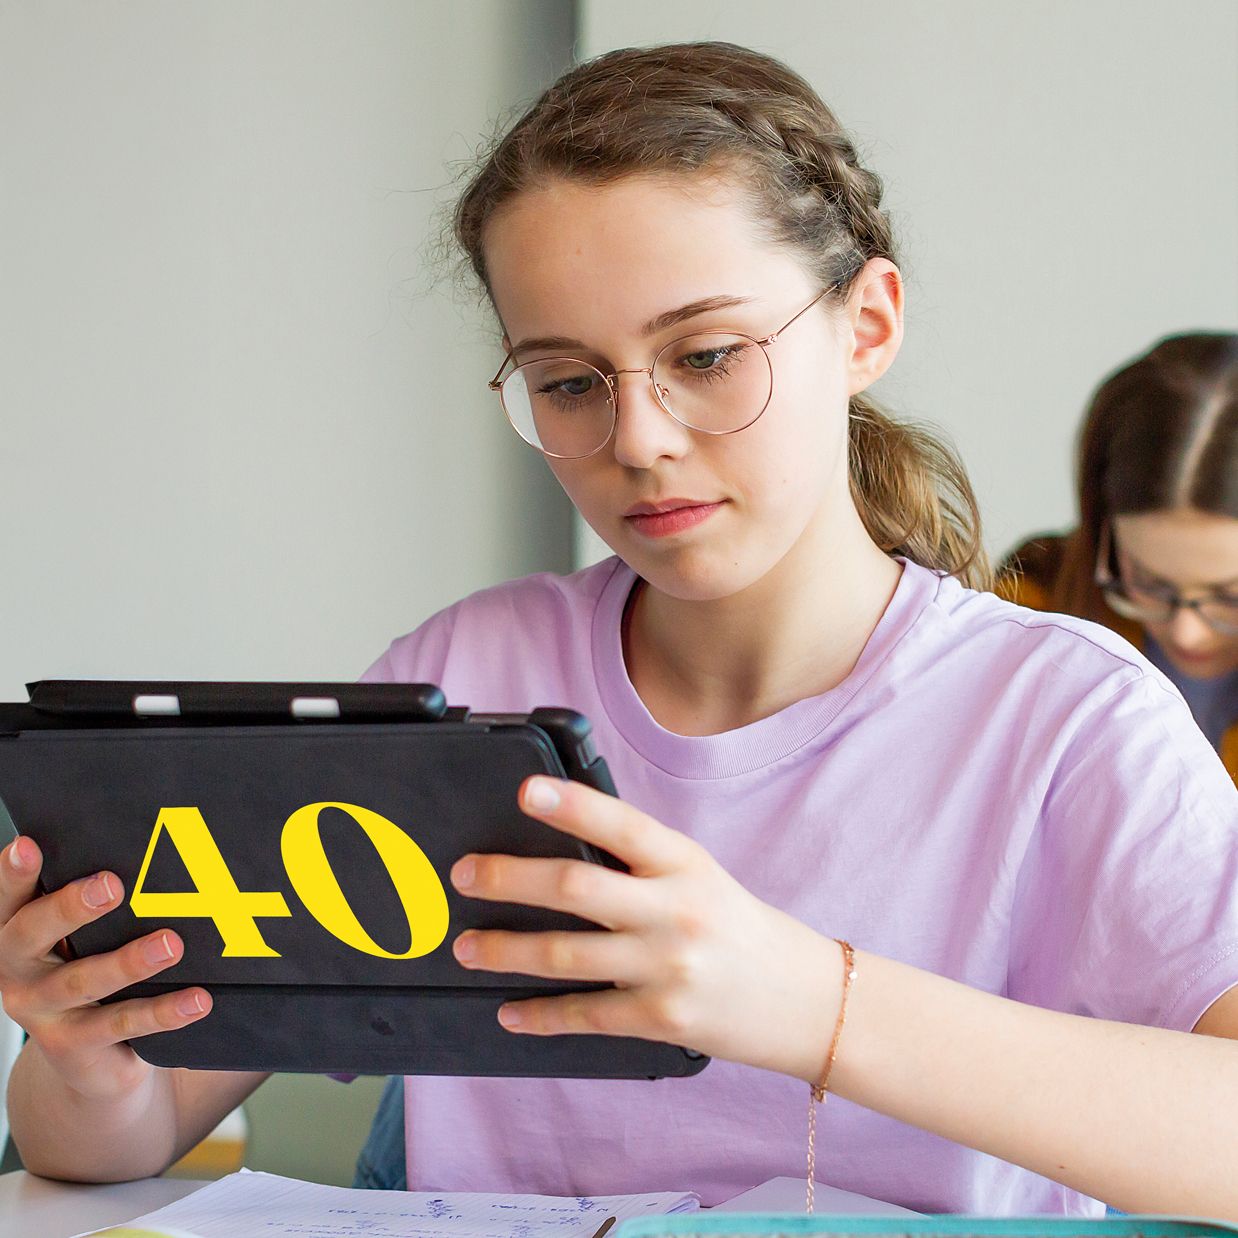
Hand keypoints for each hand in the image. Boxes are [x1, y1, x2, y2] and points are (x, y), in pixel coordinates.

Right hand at [0, 834, 210, 1100]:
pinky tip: (198, 999)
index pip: (9, 898)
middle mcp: (18, 972)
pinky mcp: (76, 1047)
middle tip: (112, 884)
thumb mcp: (85, 936)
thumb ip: (97, 901)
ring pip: (83, 981)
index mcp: (15, 932)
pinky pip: (122, 1024)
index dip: (13, 874)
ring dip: (129, 962)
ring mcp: (42, 1013)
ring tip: (170, 944)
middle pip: (32, 934)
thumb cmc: (91, 969)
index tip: (26, 845)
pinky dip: (163, 1012)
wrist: (90, 1060)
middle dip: (70, 907)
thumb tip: (153, 854)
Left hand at [449, 776, 839, 1080]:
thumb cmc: (734, 924)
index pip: (621, 825)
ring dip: (506, 951)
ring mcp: (668, 967)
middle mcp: (676, 910)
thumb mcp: (696, 873)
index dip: (572, 806)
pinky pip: (585, 1015)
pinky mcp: (661, 1019)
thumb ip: (638, 859)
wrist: (797, 997)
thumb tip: (558, 838)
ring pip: (566, 955)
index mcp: (683, 861)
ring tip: (467, 946)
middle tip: (464, 875)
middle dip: (510, 880)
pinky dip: (539, 1016)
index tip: (527, 791)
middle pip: (577, 889)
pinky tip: (508, 1012)